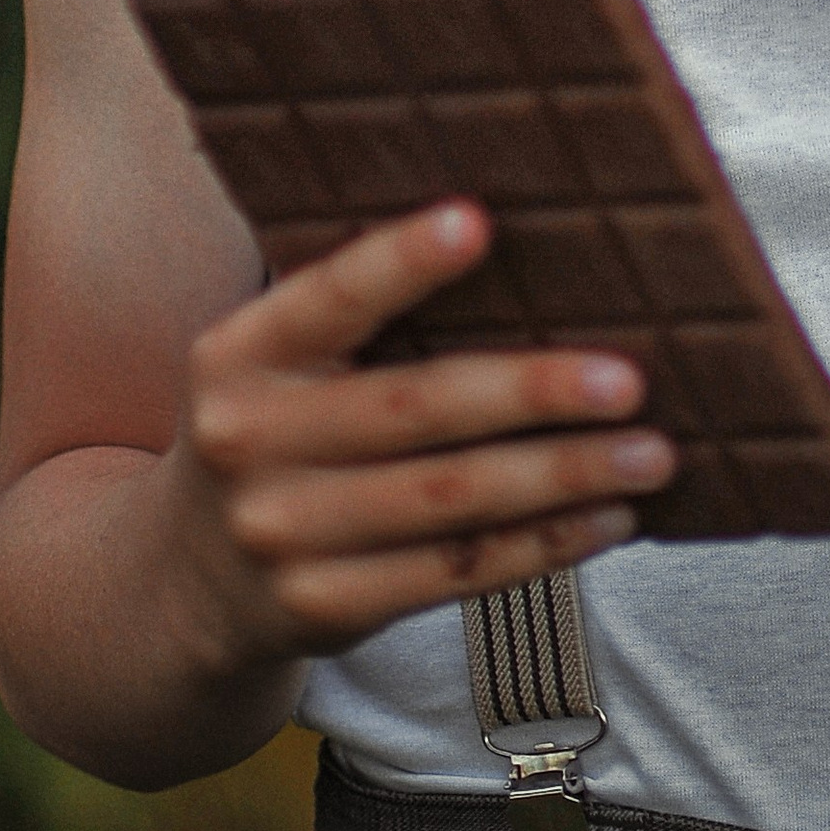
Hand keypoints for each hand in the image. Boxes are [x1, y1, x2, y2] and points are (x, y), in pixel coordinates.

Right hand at [163, 201, 676, 670]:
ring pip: (449, 501)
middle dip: (530, 391)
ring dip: (562, 476)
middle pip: (411, 409)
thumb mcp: (270, 367)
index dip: (400, 261)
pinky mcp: (324, 609)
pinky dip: (543, 545)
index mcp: (238, 355)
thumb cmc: (272, 434)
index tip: (478, 221)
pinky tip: (609, 518)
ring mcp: (283, 535)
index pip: (326, 297)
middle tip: (629, 379)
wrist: (179, 585)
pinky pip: (455, 573)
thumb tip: (507, 244)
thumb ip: (353, 318)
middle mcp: (249, 442)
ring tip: (650, 452)